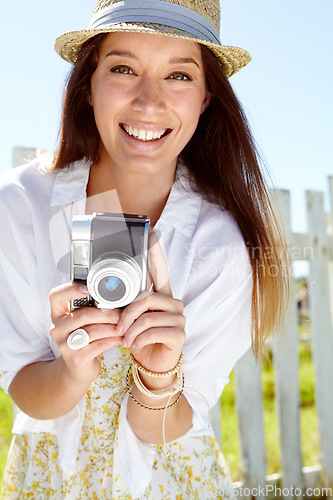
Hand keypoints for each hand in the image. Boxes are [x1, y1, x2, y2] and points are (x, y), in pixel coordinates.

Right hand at [49, 281, 121, 386]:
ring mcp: (65, 344)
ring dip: (113, 326)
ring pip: (94, 330)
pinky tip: (122, 337)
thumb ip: (89, 308)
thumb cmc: (84, 339)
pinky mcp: (76, 358)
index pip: (56, 296)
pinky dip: (114, 339)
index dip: (71, 289)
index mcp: (57, 315)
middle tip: (123, 312)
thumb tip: (114, 293)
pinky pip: (100, 344)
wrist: (78, 369)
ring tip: (125, 325)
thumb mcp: (82, 322)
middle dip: (108, 312)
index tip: (89, 288)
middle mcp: (57, 329)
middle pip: (84, 314)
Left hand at [117, 232, 185, 373]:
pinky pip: (152, 332)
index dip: (156, 253)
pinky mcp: (179, 334)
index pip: (160, 270)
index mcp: (161, 295)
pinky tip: (135, 345)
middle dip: (127, 313)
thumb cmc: (140, 339)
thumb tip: (107, 291)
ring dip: (131, 330)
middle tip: (118, 326)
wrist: (152, 366)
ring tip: (125, 339)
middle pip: (146, 297)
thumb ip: (127, 303)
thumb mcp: (131, 319)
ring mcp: (179, 318)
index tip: (152, 234)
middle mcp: (173, 303)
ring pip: (147, 316)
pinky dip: (138, 340)